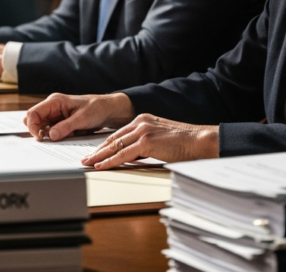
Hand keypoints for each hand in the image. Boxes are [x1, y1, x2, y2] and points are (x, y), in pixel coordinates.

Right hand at [24, 93, 135, 141]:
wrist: (109, 110)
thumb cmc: (97, 108)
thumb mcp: (82, 119)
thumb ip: (65, 127)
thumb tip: (50, 135)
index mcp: (55, 101)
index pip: (33, 113)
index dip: (32, 126)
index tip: (39, 138)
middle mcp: (52, 107)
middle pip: (35, 120)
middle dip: (38, 131)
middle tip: (48, 140)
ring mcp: (56, 115)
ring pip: (42, 127)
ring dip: (48, 135)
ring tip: (61, 137)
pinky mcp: (60, 123)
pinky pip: (52, 131)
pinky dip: (56, 137)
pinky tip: (66, 137)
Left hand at [81, 115, 218, 169]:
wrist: (199, 141)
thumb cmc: (185, 143)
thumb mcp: (160, 140)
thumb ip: (145, 144)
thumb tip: (133, 156)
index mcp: (143, 120)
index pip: (118, 133)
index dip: (105, 144)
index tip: (95, 152)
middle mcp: (140, 122)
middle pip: (113, 138)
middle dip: (98, 150)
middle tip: (86, 158)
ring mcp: (143, 131)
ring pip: (115, 146)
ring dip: (99, 156)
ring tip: (88, 163)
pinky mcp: (146, 142)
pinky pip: (123, 154)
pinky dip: (110, 161)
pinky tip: (101, 166)